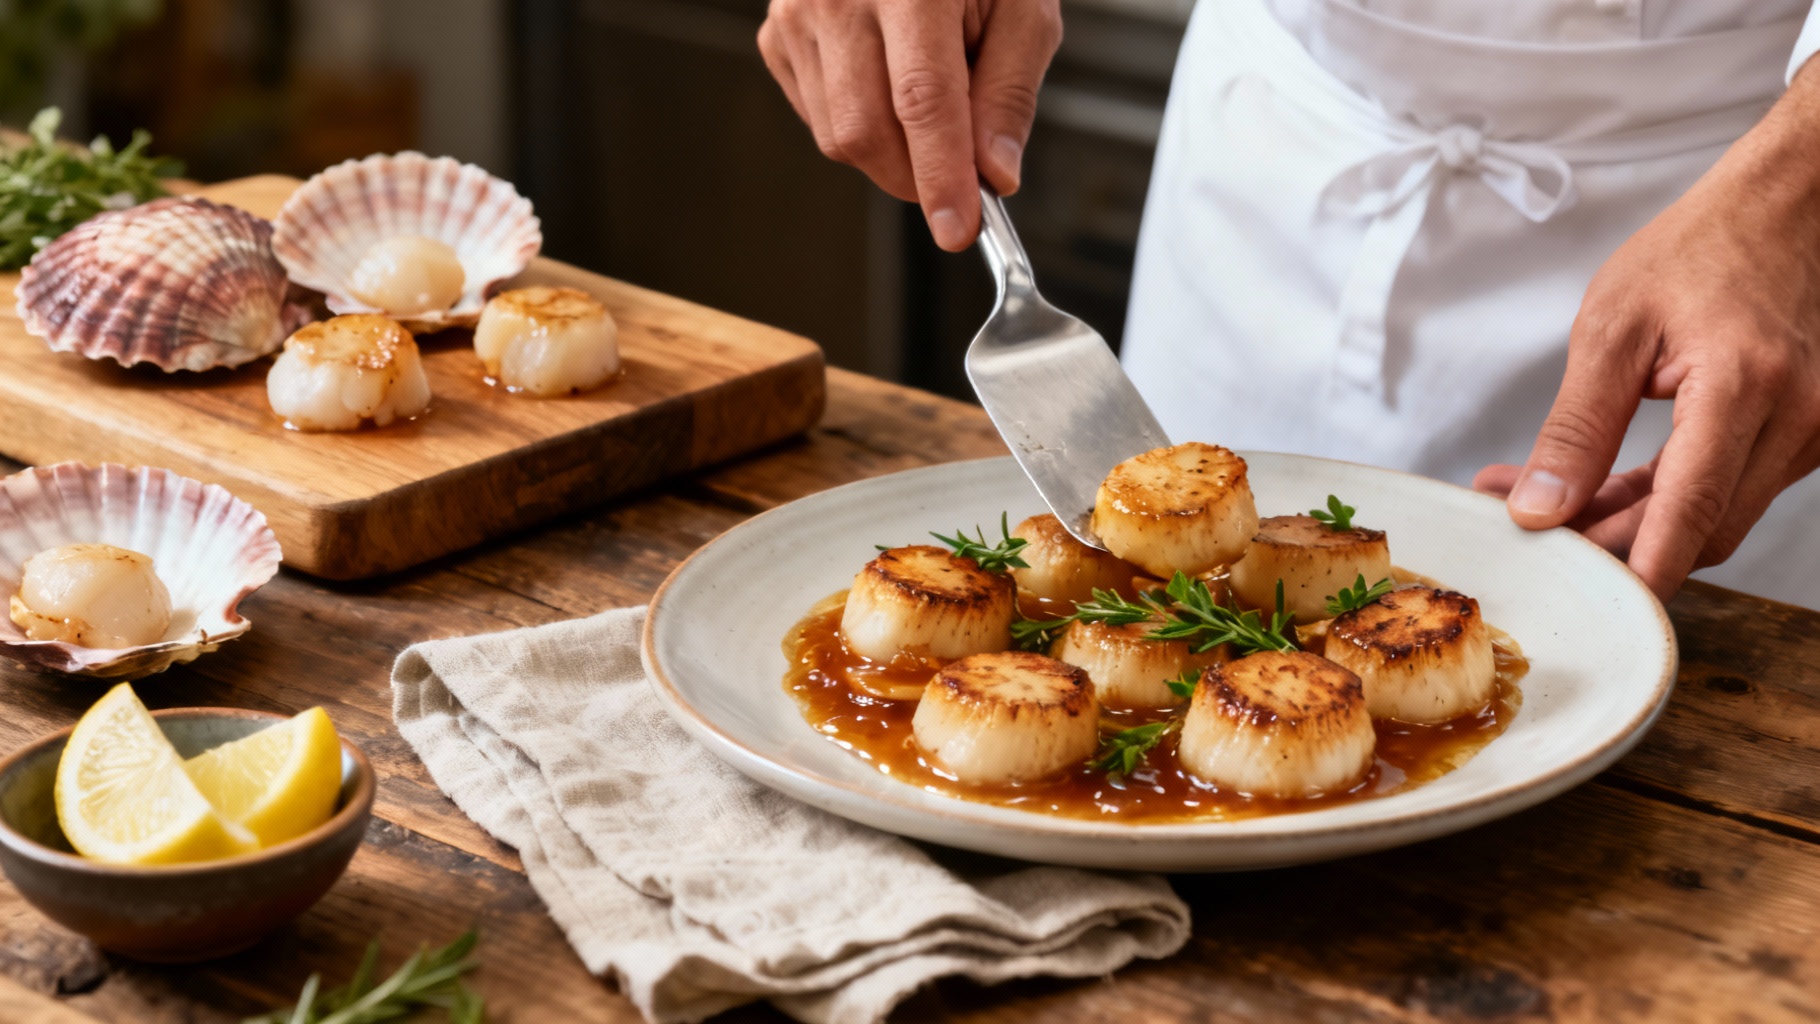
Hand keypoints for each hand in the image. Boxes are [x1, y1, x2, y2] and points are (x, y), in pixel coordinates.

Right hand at [757, 0, 1062, 250]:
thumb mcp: (1023, 7)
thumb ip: (1010, 91)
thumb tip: (993, 173)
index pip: (922, 101)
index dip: (940, 175)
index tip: (958, 228)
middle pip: (868, 132)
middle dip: (918, 176)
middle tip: (960, 170)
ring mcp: (796, 15)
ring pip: (839, 137)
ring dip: (893, 151)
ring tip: (926, 96)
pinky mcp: (776, 36)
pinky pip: (818, 118)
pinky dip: (862, 126)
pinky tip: (885, 83)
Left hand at [1476, 61, 1819, 601]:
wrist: (1784, 209)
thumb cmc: (1699, 251)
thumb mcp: (1612, 328)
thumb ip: (1576, 427)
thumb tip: (1538, 508)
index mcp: (1745, 386)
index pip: (1690, 514)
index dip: (1636, 570)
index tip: (1584, 601)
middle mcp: (1797, 419)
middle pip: (1702, 531)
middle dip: (1614, 545)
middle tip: (1530, 531)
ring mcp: (1814, 432)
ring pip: (1715, 517)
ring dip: (1635, 524)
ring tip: (1550, 502)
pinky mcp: (1808, 436)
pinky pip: (1731, 490)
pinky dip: (1668, 499)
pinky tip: (1601, 488)